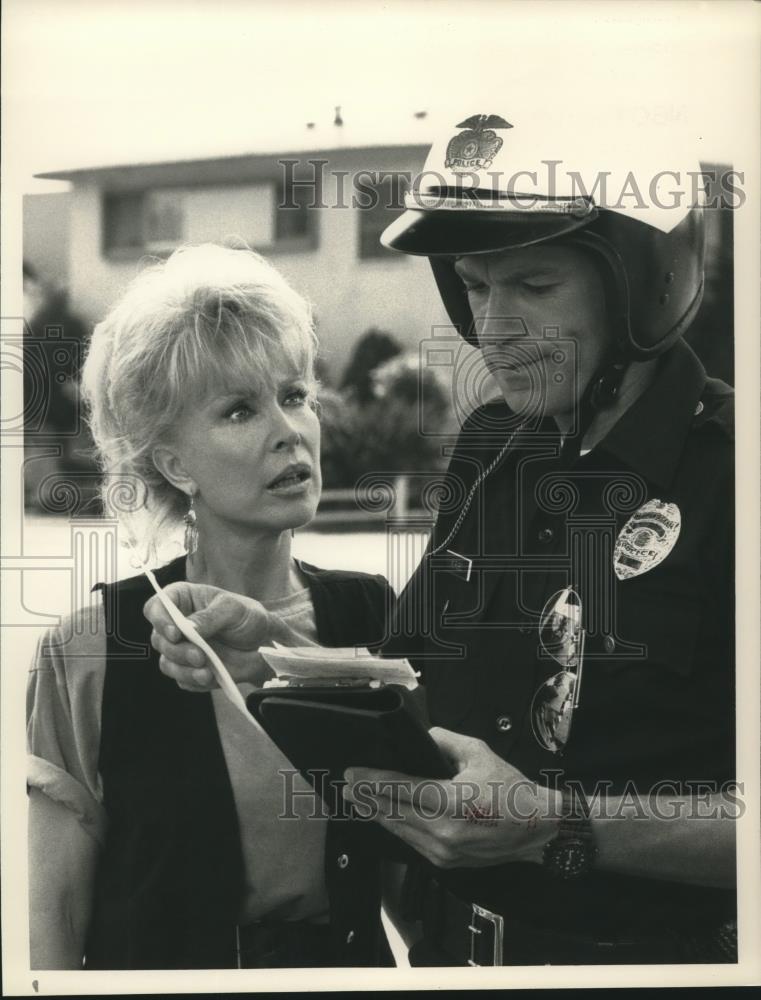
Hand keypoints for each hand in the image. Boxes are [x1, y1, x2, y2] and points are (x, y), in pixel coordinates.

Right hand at [144, 582, 275, 691]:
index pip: (154, 607)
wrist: (263, 645)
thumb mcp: (232, 609)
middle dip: (177, 651)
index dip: (159, 620)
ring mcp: (181, 649)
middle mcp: (176, 625)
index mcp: (181, 600)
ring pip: (166, 662)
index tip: (175, 633)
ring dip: (183, 669)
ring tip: (206, 671)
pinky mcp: (188, 669)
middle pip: (158, 639)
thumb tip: (187, 628)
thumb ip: (209, 617)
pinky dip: (193, 680)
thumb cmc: (247, 617)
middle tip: (199, 656)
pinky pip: (181, 678)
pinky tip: (209, 677)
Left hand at [343, 727, 561, 868]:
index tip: (351, 774)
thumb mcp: (479, 753)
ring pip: (398, 830)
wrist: (538, 829)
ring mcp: (443, 852)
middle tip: (346, 786)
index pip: (399, 789)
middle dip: (366, 798)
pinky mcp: (446, 863)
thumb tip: (423, 740)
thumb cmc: (512, 790)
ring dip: (376, 814)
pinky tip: (386, 817)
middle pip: (392, 812)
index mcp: (450, 801)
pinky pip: (412, 843)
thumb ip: (445, 742)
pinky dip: (396, 828)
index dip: (371, 781)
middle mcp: (443, 830)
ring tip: (358, 801)